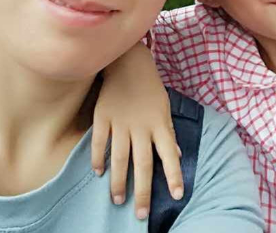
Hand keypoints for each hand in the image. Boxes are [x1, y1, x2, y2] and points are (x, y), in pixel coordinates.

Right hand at [92, 43, 183, 219]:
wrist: (129, 61)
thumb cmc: (150, 87)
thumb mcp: (164, 107)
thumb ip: (168, 132)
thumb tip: (176, 155)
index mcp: (159, 124)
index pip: (170, 154)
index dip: (174, 175)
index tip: (177, 195)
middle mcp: (141, 126)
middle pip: (142, 164)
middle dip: (143, 191)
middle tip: (140, 214)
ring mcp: (121, 122)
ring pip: (119, 158)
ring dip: (119, 182)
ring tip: (117, 200)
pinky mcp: (103, 116)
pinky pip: (99, 141)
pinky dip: (98, 158)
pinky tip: (98, 173)